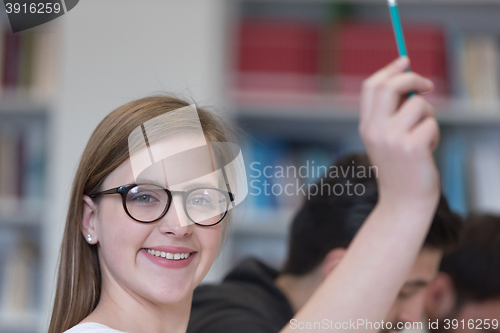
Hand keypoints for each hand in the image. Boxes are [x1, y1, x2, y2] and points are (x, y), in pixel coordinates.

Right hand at [359, 57, 439, 206]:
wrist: (403, 202)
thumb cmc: (400, 169)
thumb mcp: (386, 139)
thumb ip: (391, 114)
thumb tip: (411, 83)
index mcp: (365, 126)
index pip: (371, 87)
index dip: (389, 70)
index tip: (405, 62)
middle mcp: (375, 130)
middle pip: (390, 87)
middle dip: (413, 78)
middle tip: (428, 85)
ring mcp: (392, 139)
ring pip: (418, 104)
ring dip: (428, 116)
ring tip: (424, 136)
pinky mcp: (412, 147)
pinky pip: (431, 123)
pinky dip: (434, 134)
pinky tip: (427, 151)